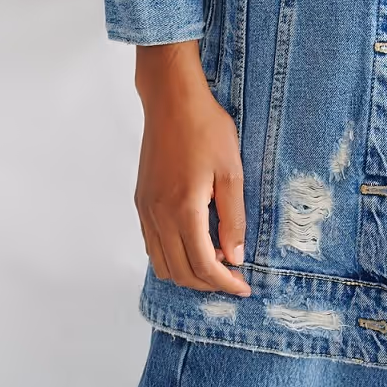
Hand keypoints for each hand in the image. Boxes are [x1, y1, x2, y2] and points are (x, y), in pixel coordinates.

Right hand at [133, 41, 250, 296]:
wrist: (172, 99)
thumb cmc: (205, 128)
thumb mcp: (231, 171)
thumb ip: (232, 217)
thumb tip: (235, 257)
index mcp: (183, 210)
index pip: (203, 266)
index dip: (225, 283)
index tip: (244, 287)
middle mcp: (158, 216)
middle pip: (180, 272)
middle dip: (208, 284)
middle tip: (233, 277)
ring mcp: (146, 210)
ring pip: (162, 263)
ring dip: (188, 272)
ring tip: (216, 261)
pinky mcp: (141, 201)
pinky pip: (152, 245)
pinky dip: (172, 256)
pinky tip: (194, 242)